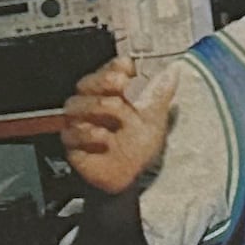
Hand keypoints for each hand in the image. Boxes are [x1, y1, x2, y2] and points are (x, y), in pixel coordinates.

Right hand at [61, 59, 174, 198]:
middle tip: (124, 97)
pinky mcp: (71, 142)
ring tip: (118, 122)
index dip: (118, 71)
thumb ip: (160, 92)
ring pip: (75, 104)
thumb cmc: (141, 145)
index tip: (131, 78)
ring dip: (98, 109)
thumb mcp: (156, 117)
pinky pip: (72, 132)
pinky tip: (106, 140)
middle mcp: (92, 101)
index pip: (109, 69)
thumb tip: (172, 69)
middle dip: (106, 86)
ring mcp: (79, 120)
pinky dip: (91, 134)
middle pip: (86, 82)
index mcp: (112, 91)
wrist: (134, 176)